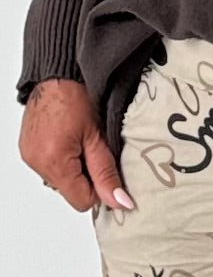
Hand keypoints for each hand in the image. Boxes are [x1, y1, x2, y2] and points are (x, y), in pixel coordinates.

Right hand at [18, 78, 134, 212]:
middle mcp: (37, 162)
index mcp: (53, 161)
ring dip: (73, 169)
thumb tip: (120, 202)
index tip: (104, 169)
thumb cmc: (75, 97)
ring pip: (61, 182)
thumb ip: (107, 174)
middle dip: (85, 177)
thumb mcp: (98, 138)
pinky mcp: (27, 151)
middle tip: (90, 149)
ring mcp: (30, 157)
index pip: (82, 201)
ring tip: (77, 142)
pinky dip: (62, 161)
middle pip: (70, 192)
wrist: (56, 74)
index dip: (98, 189)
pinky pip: (50, 169)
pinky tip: (66, 141)